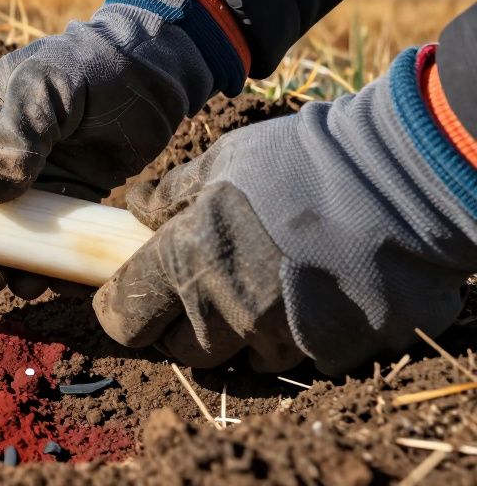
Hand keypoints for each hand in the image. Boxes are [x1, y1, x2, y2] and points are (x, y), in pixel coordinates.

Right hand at [0, 0, 234, 294]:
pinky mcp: (73, 196)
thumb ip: (15, 134)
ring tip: (25, 284)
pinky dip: (56, 264)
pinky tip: (64, 280)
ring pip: (12, 235)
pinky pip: (55, 239)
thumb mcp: (47, 88)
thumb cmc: (92, 64)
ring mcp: (36, 179)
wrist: (157, 68)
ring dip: (13, 266)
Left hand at [94, 47, 476, 373]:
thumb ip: (172, 194)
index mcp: (186, 263)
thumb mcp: (222, 162)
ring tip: (263, 288)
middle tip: (201, 290)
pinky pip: (299, 359)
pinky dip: (297, 337)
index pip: (124, 320)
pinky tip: (311, 296)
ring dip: (241, 333)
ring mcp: (281, 337)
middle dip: (182, 325)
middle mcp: (226, 311)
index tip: (130, 298)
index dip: (121, 311)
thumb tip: (136, 206)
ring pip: (240, 358)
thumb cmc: (301, 161)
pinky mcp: (332, 353)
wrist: (399, 180)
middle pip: (181, 349)